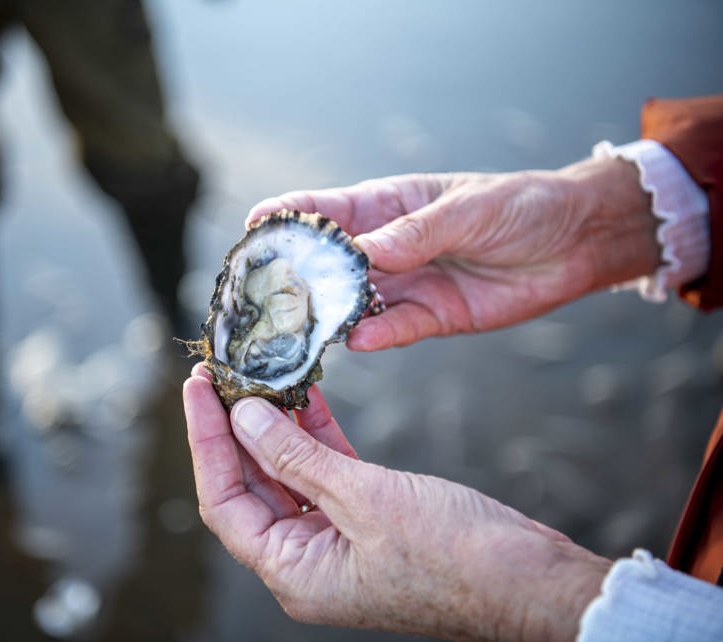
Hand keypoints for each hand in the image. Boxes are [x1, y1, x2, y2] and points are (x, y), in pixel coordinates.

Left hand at [183, 365, 610, 640]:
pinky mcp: (366, 519)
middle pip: (249, 486)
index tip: (196, 388)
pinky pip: (325, 472)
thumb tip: (244, 417)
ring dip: (273, 426)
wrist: (530, 579)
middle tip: (219, 375)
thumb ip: (296, 456)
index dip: (205, 440)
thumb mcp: (364, 497)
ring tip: (257, 376)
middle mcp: (306, 561)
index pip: (223, 500)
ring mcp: (336, 541)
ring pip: (287, 475)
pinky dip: (313, 434)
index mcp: (294, 572)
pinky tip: (304, 396)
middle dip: (233, 428)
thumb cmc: (457, 557)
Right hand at [248, 157, 659, 350]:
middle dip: (297, 275)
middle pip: (328, 263)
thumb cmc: (518, 206)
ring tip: (303, 326)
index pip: (325, 209)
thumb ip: (415, 233)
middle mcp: (385, 248)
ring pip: (352, 302)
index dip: (287, 217)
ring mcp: (404, 285)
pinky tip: (358, 339)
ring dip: (330, 313)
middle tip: (265, 292)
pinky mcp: (429, 318)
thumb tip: (365, 252)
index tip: (254, 228)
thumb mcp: (466, 210)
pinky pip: (393, 329)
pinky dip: (375, 335)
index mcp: (385, 205)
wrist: (574, 242)